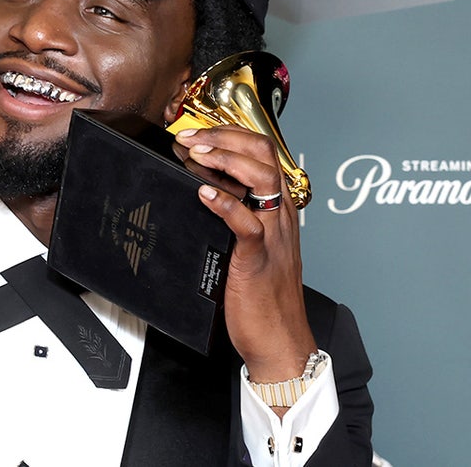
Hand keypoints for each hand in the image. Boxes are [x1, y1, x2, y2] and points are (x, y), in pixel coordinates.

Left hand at [174, 126, 315, 385]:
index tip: (198, 130)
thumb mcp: (251, 246)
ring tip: (196, 153)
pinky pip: (248, 222)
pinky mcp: (258, 257)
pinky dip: (225, 203)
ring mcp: (273, 234)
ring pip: (262, 177)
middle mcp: (280, 215)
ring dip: (226, 158)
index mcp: (278, 209)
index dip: (230, 133)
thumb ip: (235, 216)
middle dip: (224, 135)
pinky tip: (204, 193)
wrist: (280, 340)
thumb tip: (203, 190)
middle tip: (190, 135)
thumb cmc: (262, 297)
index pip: (263, 152)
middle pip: (264, 153)